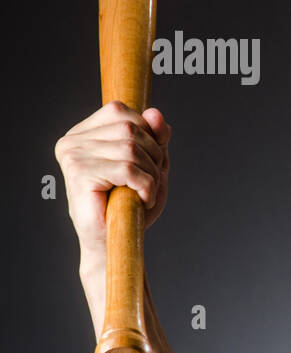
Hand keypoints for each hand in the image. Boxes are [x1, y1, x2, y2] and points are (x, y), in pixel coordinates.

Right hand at [54, 101, 170, 264]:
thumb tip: (155, 113)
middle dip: (154, 156)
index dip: (147, 134)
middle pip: (131, 128)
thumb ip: (155, 137)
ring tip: (144, 194)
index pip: (121, 111)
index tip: (148, 163)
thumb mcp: (152, 164)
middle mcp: (72, 141)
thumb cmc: (131, 205)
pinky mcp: (79, 173)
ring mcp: (73, 156)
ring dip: (151, 174)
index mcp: (83, 133)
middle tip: (149, 183)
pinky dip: (146, 186)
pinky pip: (128, 169)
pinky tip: (141, 201)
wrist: (115, 242)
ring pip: (132, 148)